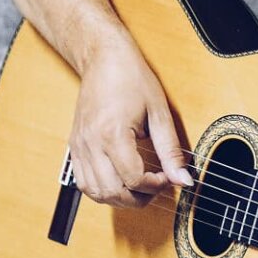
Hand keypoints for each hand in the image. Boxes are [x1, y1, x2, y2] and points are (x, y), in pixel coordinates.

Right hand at [67, 39, 193, 207]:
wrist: (104, 59)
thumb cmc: (132, 78)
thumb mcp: (159, 112)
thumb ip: (170, 150)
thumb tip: (183, 178)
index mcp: (112, 134)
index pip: (133, 179)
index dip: (155, 185)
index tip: (168, 176)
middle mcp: (91, 143)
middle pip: (111, 192)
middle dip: (138, 198)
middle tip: (156, 186)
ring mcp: (79, 146)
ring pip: (94, 192)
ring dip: (118, 198)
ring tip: (140, 187)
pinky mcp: (74, 146)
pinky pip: (83, 181)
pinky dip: (101, 190)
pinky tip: (119, 181)